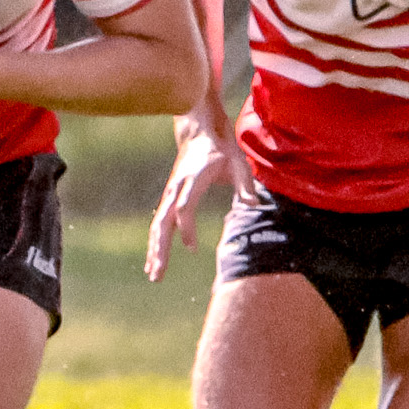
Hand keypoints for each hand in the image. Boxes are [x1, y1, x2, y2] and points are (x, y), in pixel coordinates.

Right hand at [145, 126, 256, 281]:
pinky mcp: (168, 198)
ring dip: (154, 251)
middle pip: (163, 222)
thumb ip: (245, 184)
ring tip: (153, 275)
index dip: (186, 228)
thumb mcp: (238, 162)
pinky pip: (159, 224)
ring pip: (157, 226)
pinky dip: (155, 243)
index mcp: (193, 180)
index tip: (192, 248)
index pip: (184, 208)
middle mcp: (176, 188)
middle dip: (160, 249)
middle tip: (158, 273)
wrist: (199, 132)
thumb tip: (254, 205)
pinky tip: (154, 262)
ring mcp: (169, 194)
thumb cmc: (222, 150)